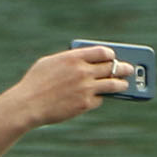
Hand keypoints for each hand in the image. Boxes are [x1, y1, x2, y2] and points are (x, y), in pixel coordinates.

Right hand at [7, 44, 133, 128]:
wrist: (28, 104)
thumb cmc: (35, 83)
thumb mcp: (50, 63)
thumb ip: (68, 60)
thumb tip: (85, 62)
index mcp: (73, 57)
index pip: (102, 52)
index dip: (110, 54)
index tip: (112, 57)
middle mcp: (83, 71)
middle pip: (112, 67)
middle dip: (123, 68)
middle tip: (128, 69)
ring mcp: (86, 88)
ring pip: (113, 84)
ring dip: (122, 84)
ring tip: (124, 85)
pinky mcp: (85, 103)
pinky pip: (100, 99)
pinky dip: (100, 98)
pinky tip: (100, 97)